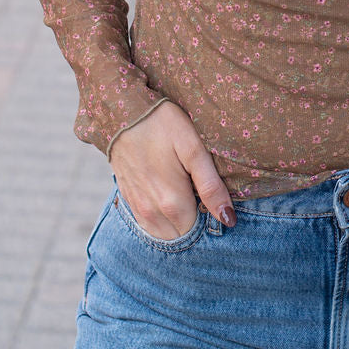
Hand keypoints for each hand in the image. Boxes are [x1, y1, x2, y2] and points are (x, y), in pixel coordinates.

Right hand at [108, 99, 234, 239]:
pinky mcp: (128, 200)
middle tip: (206, 199)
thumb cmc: (161, 125)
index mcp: (172, 204)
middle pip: (182, 237)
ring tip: (191, 198)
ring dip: (179, 225)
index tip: (219, 204)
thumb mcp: (193, 148)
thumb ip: (211, 187)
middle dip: (197, 226)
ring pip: (165, 234)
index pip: (199, 234)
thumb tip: (229, 219)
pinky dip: (163, 220)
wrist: (119, 111)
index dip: (212, 223)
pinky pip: (149, 225)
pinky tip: (171, 198)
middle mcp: (152, 213)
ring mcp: (137, 209)